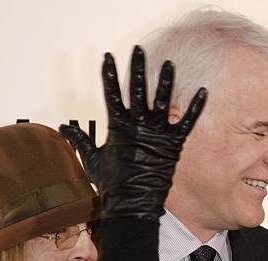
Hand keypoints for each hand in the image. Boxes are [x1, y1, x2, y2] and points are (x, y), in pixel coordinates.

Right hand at [60, 45, 206, 219]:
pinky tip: (203, 92)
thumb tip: (64, 129)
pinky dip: (195, 107)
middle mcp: (137, 125)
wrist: (132, 202)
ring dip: (165, 81)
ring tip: (169, 63)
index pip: (111, 93)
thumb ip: (80, 139)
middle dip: (138, 68)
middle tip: (138, 50)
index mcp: (117, 126)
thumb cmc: (111, 183)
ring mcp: (156, 133)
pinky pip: (186, 122)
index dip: (110, 74)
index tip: (108, 56)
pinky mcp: (173, 143)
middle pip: (137, 89)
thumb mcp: (92, 158)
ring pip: (162, 100)